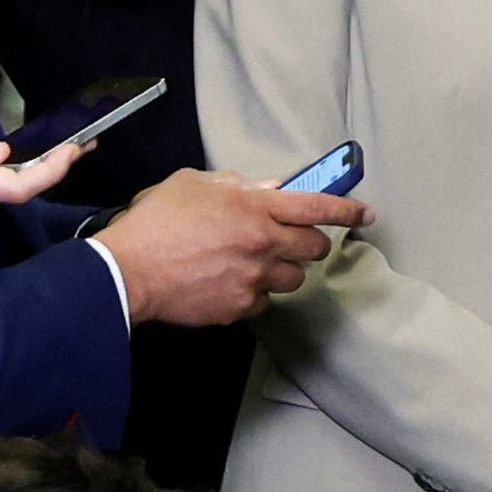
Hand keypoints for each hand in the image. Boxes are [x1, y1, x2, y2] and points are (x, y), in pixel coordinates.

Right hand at [93, 170, 368, 325]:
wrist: (125, 271)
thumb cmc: (155, 222)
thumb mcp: (193, 184)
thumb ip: (236, 185)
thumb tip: (268, 189)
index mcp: (256, 208)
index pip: (319, 208)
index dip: (348, 210)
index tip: (366, 214)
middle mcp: (264, 244)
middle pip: (315, 248)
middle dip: (310, 244)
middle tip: (292, 241)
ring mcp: (254, 278)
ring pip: (293, 279)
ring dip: (282, 270)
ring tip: (252, 264)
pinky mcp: (239, 307)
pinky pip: (262, 301)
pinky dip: (253, 293)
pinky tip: (228, 283)